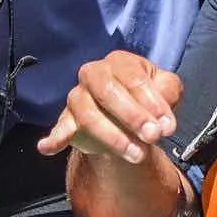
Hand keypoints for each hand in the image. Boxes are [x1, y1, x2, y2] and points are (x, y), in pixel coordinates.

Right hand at [38, 50, 182, 165]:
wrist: (127, 116)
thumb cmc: (147, 97)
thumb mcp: (166, 89)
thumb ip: (168, 93)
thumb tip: (162, 120)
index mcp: (120, 61)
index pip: (133, 78)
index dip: (152, 102)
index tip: (167, 126)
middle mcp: (94, 73)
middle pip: (107, 91)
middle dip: (132, 116)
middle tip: (153, 137)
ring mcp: (78, 95)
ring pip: (87, 113)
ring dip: (112, 135)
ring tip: (137, 154)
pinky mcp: (67, 118)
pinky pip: (59, 126)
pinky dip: (54, 137)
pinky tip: (47, 147)